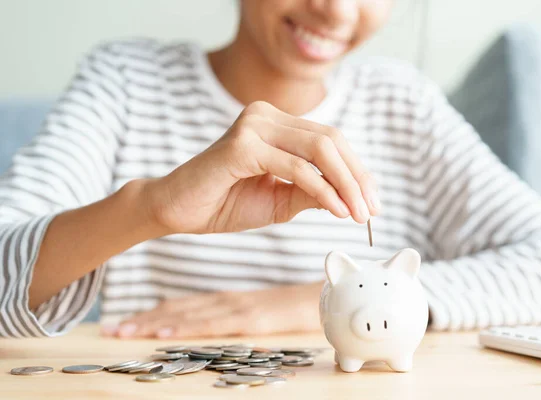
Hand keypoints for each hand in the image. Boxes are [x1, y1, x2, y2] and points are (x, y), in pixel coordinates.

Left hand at [102, 282, 322, 338]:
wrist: (330, 298)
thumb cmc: (300, 306)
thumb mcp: (266, 312)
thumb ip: (245, 317)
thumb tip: (221, 326)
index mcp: (230, 301)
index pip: (185, 307)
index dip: (155, 314)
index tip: (127, 321)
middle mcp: (227, 303)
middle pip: (178, 312)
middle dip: (144, 321)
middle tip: (111, 327)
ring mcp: (238, 311)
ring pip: (187, 318)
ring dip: (153, 325)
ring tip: (123, 330)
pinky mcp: (251, 320)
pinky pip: (213, 326)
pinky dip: (186, 328)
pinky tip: (164, 333)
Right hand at [143, 101, 380, 235]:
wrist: (178, 211)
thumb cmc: (225, 203)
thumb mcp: (281, 200)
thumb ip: (313, 191)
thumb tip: (352, 196)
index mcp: (275, 123)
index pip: (329, 140)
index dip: (356, 170)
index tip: (371, 202)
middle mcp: (265, 115)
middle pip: (330, 141)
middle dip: (357, 177)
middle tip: (371, 210)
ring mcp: (253, 126)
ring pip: (319, 150)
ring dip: (345, 184)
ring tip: (358, 214)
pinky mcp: (242, 146)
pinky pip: (296, 168)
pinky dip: (321, 190)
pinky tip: (336, 210)